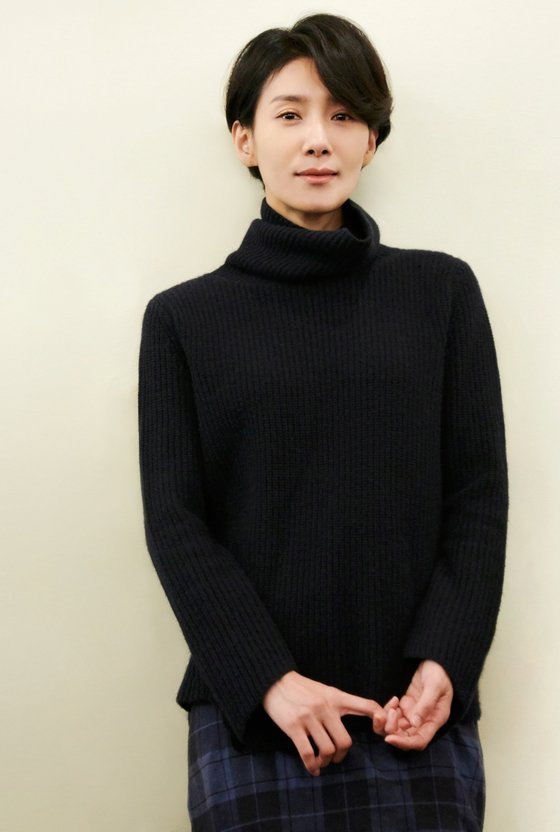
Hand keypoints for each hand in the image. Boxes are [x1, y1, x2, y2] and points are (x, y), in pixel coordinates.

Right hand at [263, 671, 386, 775]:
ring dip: (325, 762)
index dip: (380, 720)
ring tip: (321, 762)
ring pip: (327, 750)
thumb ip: (340, 703)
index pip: (367, 705)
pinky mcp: (293, 726)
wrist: (274, 681)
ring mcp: (309, 717)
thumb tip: (358, 721)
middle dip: (341, 756)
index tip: (378, 732)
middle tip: (335, 758)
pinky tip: (313, 769)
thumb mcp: (325, 691)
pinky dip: (312, 766)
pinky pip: (307, 754)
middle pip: (345, 742)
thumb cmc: (302, 689)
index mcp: (336, 697)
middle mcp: (325, 707)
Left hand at [383, 660, 452, 750]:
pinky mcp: (406, 706)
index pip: (419, 741)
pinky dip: (389, 711)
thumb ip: (426, 704)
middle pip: (405, 737)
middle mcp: (424, 721)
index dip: (404, 743)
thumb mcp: (435, 686)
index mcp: (435, 720)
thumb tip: (414, 723)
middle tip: (386, 715)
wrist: (436, 662)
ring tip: (390, 706)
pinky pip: (394, 716)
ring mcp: (414, 714)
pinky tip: (393, 700)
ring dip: (388, 722)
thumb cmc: (440, 673)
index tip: (389, 738)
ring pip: (397, 728)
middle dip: (392, 731)